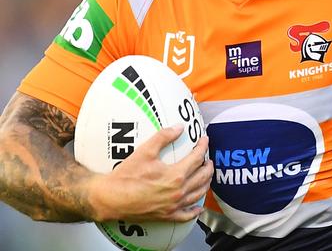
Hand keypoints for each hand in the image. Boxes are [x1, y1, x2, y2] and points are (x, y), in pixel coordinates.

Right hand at [89, 125, 212, 222]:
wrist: (111, 198)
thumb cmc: (126, 176)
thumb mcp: (145, 151)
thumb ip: (164, 136)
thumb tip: (179, 127)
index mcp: (176, 175)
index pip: (197, 158)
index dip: (203, 147)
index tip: (204, 140)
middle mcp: (179, 192)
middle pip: (202, 177)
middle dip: (208, 166)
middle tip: (208, 159)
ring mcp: (174, 206)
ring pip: (198, 194)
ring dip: (205, 183)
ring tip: (206, 176)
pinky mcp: (166, 216)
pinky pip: (186, 215)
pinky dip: (195, 211)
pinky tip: (198, 208)